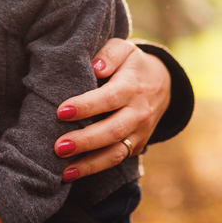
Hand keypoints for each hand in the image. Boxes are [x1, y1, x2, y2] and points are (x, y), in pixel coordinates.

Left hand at [53, 38, 169, 181]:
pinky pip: (117, 160)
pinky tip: (73, 173)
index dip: (86, 106)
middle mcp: (138, 113)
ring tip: (64, 172)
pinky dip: (96, 168)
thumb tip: (95, 66)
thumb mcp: (124, 49)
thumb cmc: (132, 64)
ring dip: (90, 165)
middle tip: (58, 147)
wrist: (162, 84)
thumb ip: (109, 54)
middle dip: (85, 141)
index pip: (109, 98)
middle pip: (113, 131)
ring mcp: (140, 132)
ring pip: (116, 153)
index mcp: (132, 87)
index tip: (61, 111)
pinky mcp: (137, 146)